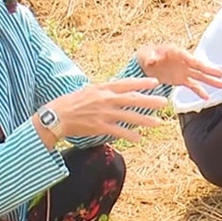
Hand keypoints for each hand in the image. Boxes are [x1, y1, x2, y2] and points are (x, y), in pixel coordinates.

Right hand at [47, 77, 171, 142]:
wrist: (56, 116)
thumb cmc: (72, 102)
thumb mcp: (89, 90)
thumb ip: (105, 91)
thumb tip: (119, 90)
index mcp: (103, 88)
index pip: (127, 84)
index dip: (142, 83)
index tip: (155, 82)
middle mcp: (106, 99)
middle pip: (133, 99)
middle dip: (150, 101)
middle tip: (164, 102)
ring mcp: (104, 113)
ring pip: (130, 116)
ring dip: (146, 120)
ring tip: (158, 122)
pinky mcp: (100, 127)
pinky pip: (119, 131)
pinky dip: (130, 135)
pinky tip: (139, 138)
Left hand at [136, 44, 221, 100]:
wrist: (143, 65)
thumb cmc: (145, 55)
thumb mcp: (145, 55)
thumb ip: (150, 57)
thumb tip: (153, 60)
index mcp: (176, 52)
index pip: (189, 58)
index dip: (198, 63)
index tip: (206, 66)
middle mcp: (183, 61)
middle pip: (199, 66)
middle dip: (210, 71)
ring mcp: (184, 71)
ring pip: (199, 76)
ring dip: (210, 81)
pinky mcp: (181, 80)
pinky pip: (192, 86)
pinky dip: (199, 91)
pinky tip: (207, 98)